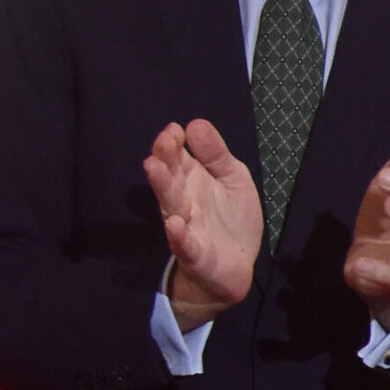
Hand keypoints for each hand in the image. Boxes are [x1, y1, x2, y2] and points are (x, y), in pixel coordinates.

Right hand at [144, 118, 261, 329]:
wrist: (236, 264)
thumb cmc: (230, 217)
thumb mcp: (233, 178)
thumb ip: (216, 155)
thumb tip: (195, 124)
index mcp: (191, 180)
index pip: (176, 157)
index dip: (174, 143)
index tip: (174, 129)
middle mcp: (183, 201)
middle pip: (170, 177)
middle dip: (165, 159)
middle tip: (162, 141)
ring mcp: (186, 227)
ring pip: (170, 205)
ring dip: (162, 186)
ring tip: (154, 167)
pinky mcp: (194, 253)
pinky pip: (183, 244)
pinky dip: (178, 235)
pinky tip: (175, 223)